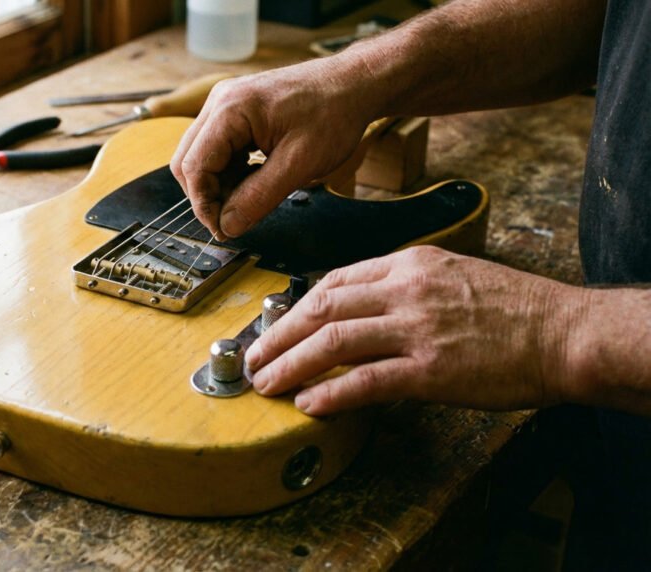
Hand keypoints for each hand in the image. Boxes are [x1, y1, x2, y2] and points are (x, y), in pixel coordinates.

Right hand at [170, 58, 377, 237]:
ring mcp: (226, 105)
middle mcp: (220, 102)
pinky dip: (229, 172)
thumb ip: (258, 198)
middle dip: (207, 196)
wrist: (354, 85)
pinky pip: (217, 148)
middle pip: (188, 161)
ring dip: (219, 185)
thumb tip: (228, 225)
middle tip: (232, 221)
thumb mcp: (298, 165)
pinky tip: (253, 181)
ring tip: (250, 199)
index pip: (194, 166)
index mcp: (231, 110)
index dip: (204, 205)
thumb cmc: (334, 113)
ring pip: (201, 156)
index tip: (222, 230)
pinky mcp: (237, 112)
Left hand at [245, 246, 590, 414]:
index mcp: (411, 262)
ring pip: (333, 342)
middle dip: (279, 335)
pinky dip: (331, 394)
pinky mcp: (431, 370)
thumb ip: (403, 288)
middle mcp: (407, 290)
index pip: (335, 279)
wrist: (565, 333)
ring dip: (291, 365)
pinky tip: (310, 405)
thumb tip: (357, 313)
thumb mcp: (453, 275)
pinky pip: (366, 381)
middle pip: (322, 307)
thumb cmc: (514, 308)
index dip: (297, 307)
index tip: (277, 325)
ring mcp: (418, 329)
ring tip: (267, 383)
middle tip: (254, 356)